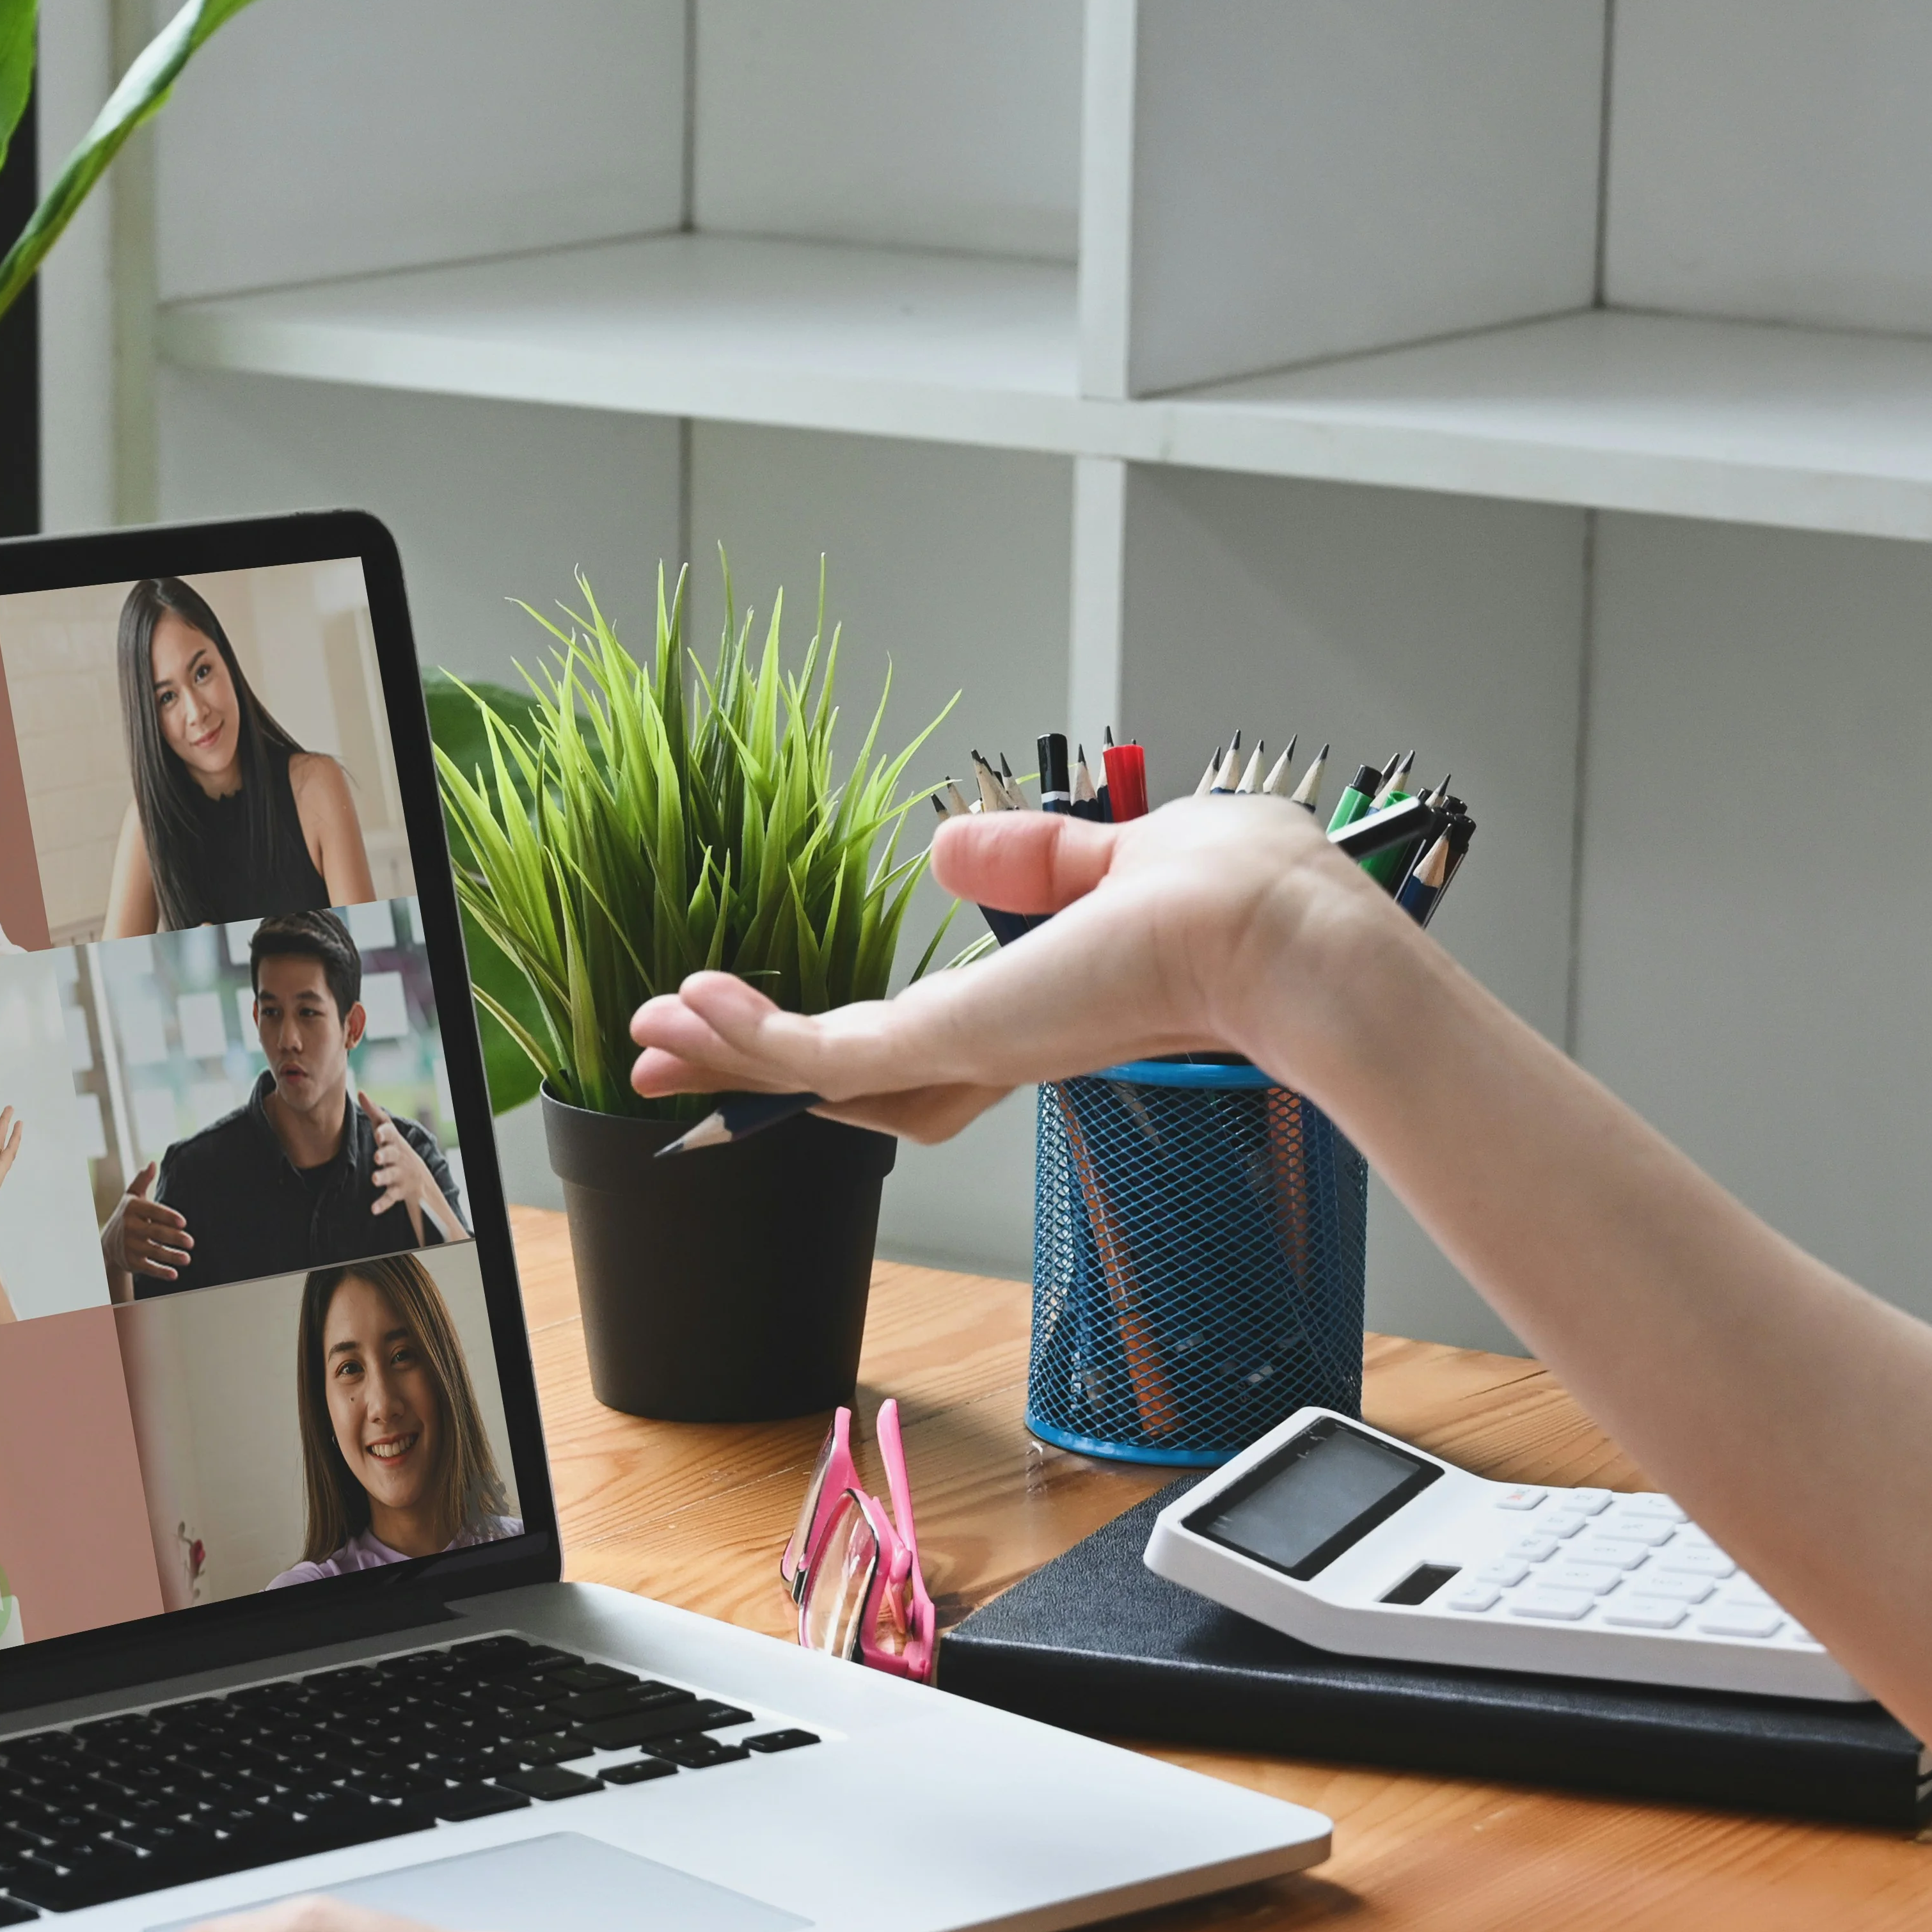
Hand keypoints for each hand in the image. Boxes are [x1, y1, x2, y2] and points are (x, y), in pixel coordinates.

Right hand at [105, 1185, 194, 1286]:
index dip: (167, 1217)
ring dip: (171, 1256)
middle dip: (173, 1238)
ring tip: (187, 1259)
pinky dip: (160, 1272)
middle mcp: (129, 1227)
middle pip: (155, 1232)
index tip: (182, 1222)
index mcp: (132, 1208)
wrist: (106, 1244)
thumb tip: (152, 1163)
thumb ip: (142, 1181)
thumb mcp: (131, 1198)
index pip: (152, 1211)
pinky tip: (174, 1274)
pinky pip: (148, 1267)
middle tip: (191, 1242)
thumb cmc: (127, 1216)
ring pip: (153, 1251)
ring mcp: (130, 1246)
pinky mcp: (131, 1262)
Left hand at [364, 1114, 458, 1237]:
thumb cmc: (396, 1149)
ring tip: (374, 1178)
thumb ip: (374, 1112)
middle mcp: (397, 1157)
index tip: (378, 1132)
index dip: (385, 1133)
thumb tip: (360, 1091)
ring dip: (383, 1177)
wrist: (418, 1178)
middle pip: (391, 1154)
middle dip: (385, 1155)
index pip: (390, 1134)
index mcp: (394, 1142)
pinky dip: (382, 1204)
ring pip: (390, 1176)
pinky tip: (373, 1209)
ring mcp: (398, 1175)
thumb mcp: (388, 1131)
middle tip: (377, 1157)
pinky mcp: (397, 1192)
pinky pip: (389, 1198)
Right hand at [622, 792, 1374, 1142]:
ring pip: (818, 1074)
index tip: (774, 1024)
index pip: (923, 1053)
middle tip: (675, 1056)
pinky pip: (824, 1052)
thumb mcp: (1116, 857)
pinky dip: (751, 1033)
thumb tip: (949, 849)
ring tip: (650, 1034)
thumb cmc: (1245, 901)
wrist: (1281, 941)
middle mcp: (1004, 1046)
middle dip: (754, 1069)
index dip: (839, 1044)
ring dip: (727, 1052)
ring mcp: (974, 1051)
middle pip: (851, 1082)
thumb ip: (1034, 860)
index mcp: (1046, 1012)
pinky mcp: (955, 1042)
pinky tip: (693, 1006)